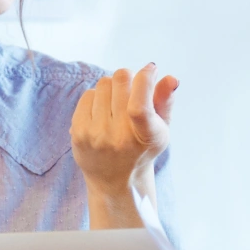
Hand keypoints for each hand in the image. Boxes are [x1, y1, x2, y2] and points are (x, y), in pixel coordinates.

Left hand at [71, 63, 178, 227]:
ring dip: (113, 87)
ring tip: (117, 103)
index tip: (151, 69)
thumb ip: (165, 102)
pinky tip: (103, 110)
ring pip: (104, 84)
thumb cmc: (142, 150)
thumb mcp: (160, 130)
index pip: (140, 105)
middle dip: (130, 78)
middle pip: (121, 81)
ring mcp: (95, 135)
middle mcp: (118, 138)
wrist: (114, 180)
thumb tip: (171, 77)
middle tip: (132, 87)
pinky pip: (88, 94)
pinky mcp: (78, 133)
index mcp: (144, 137)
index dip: (145, 79)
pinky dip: (98, 96)